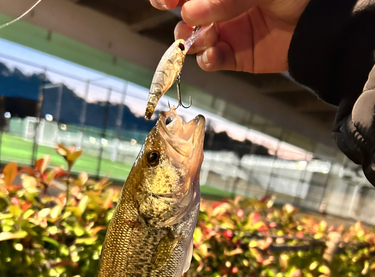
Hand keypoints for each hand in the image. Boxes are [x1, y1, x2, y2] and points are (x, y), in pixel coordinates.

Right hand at [150, 0, 309, 72]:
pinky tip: (213, 54)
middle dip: (179, 19)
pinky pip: (212, 60)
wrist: (319, 25)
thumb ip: (224, 0)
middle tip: (181, 22)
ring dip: (191, 40)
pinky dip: (207, 59)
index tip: (165, 2)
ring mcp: (227, 32)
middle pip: (187, 14)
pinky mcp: (236, 56)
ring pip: (194, 39)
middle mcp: (222, 7)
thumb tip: (189, 13)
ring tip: (204, 38)